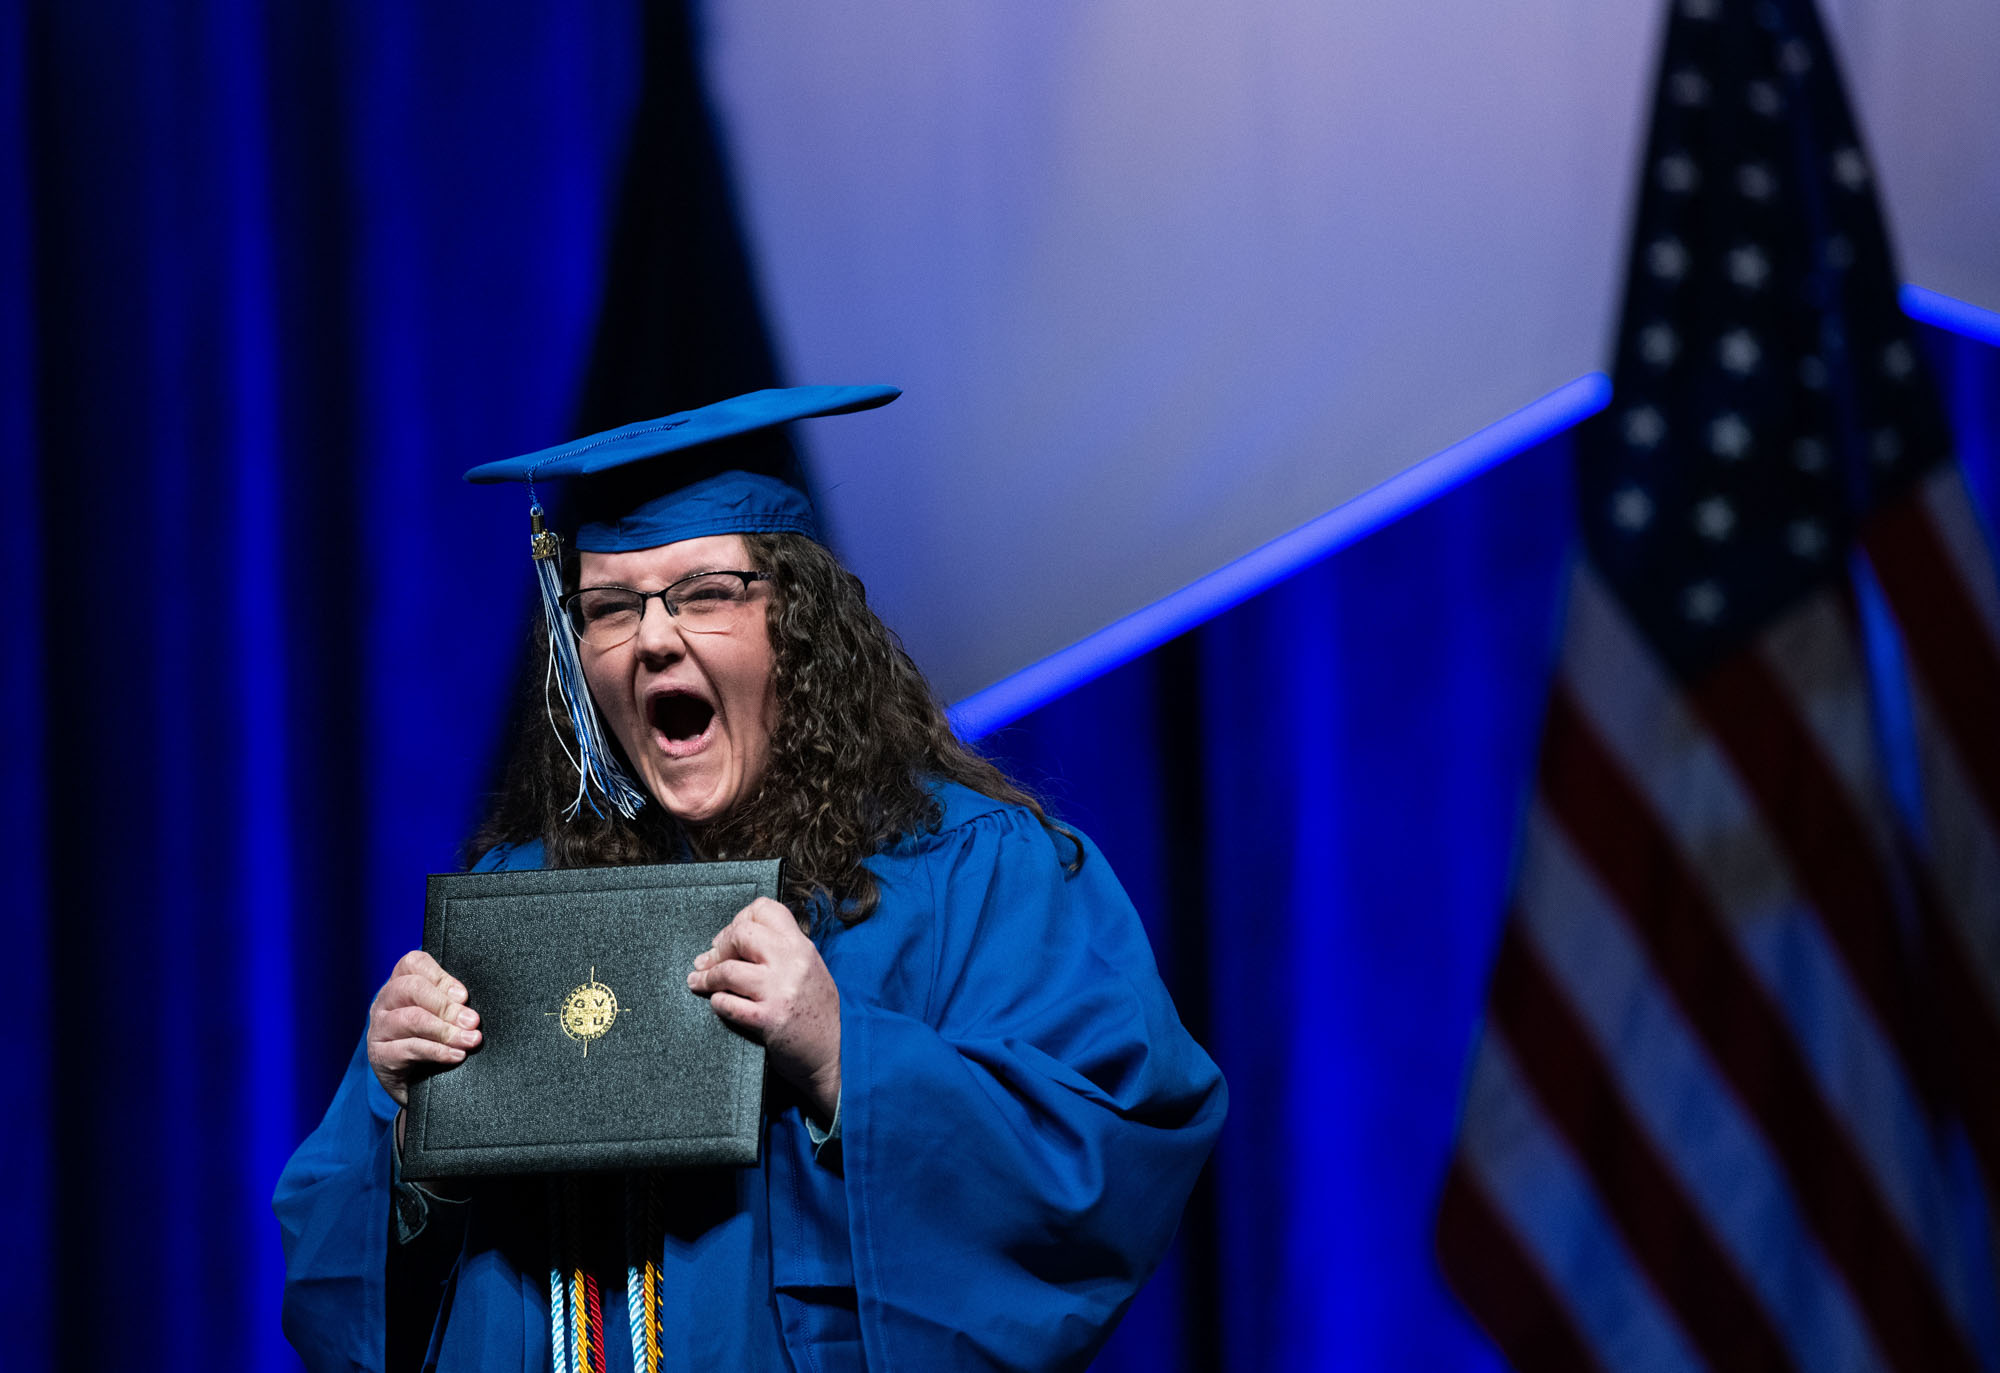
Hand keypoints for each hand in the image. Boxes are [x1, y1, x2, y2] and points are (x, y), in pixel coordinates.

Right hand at [367, 950, 480, 1108]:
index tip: (464, 996)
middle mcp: (385, 1002)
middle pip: (411, 988)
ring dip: (446, 1030)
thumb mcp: (441, 1017)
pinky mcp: (380, 1056)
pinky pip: (409, 1049)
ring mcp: (379, 1029)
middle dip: (446, 1005)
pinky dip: (437, 1052)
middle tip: (472, 1021)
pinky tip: (456, 1056)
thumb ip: (452, 1003)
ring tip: (470, 1040)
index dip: (440, 976)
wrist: (413, 1085)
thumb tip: (472, 1009)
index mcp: (399, 984)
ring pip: (411, 1019)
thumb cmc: (431, 1041)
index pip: (413, 963)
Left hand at [687, 898, 840, 1121]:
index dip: (740, 919)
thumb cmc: (820, 1013)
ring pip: (728, 969)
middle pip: (741, 934)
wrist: (836, 1053)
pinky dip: (717, 1002)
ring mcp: (779, 992)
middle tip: (709, 959)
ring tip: (699, 980)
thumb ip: (783, 951)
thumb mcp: (810, 969)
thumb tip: (741, 939)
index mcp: (802, 947)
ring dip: (707, 976)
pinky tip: (718, 1003)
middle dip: (718, 946)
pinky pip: (728, 1004)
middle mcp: (792, 963)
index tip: (731, 936)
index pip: (765, 910)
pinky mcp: (768, 1020)